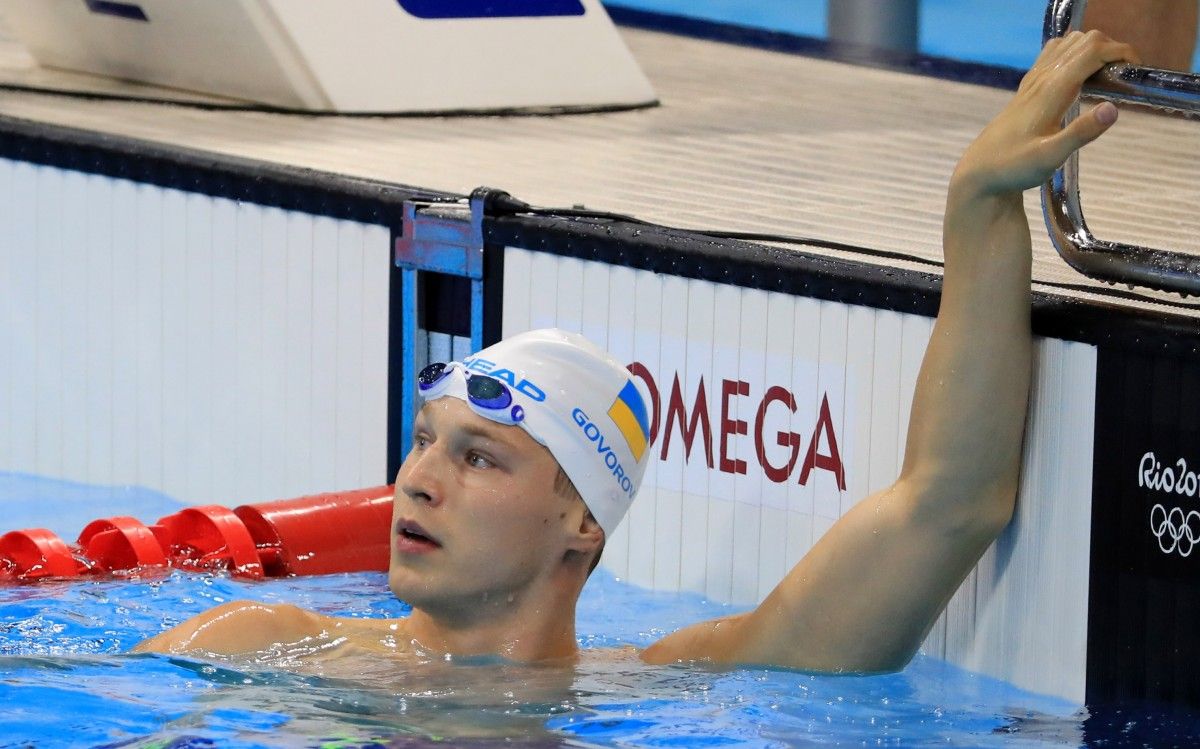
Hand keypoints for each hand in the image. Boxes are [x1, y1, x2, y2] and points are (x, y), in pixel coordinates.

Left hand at [952, 30, 1139, 198]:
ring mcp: (1032, 82)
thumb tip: (1113, 108)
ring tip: (1107, 77)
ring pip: (1068, 43)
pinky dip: (1074, 55)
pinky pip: (1053, 56)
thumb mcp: (1050, 157)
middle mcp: (1041, 79)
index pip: (1092, 50)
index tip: (1137, 70)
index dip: (1120, 52)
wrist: (978, 173)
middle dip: (1111, 48)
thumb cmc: (1013, 168)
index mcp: (1051, 90)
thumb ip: (1081, 133)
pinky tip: (1081, 79)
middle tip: (1124, 77)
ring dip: (1093, 49)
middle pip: (1084, 40)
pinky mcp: (1027, 90)